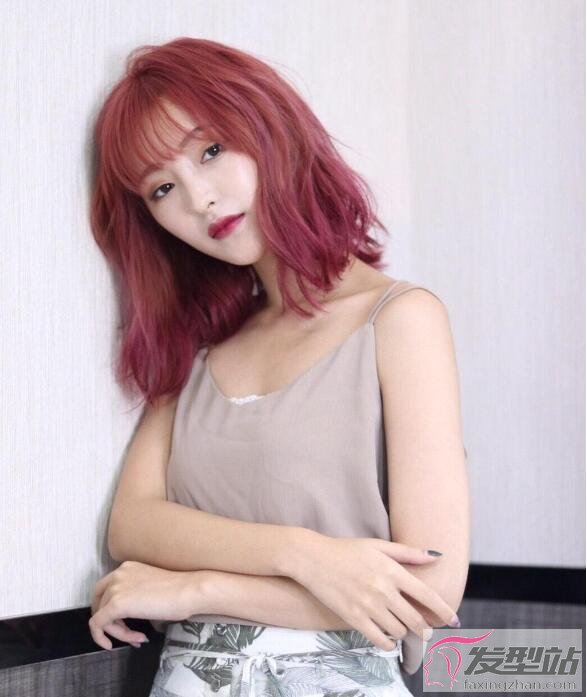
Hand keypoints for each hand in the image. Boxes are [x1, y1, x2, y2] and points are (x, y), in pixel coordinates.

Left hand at [89, 560, 202, 649]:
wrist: (188, 591)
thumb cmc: (179, 591)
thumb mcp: (150, 588)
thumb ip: (134, 594)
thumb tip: (125, 615)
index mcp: (127, 567)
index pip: (106, 588)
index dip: (110, 609)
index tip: (125, 623)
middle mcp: (118, 573)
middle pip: (99, 600)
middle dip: (108, 619)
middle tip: (125, 632)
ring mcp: (115, 588)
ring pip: (101, 616)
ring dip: (118, 631)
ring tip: (137, 638)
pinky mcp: (115, 604)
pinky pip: (98, 625)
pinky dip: (101, 638)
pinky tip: (113, 645)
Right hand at [291, 536, 456, 650]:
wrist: (313, 558)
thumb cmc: (346, 550)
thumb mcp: (378, 545)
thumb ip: (408, 552)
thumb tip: (436, 555)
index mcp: (392, 570)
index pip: (426, 595)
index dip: (444, 610)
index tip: (454, 621)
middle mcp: (383, 589)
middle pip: (415, 619)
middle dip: (426, 628)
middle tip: (428, 631)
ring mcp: (368, 605)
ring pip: (399, 630)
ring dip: (404, 632)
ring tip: (401, 626)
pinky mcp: (353, 617)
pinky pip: (380, 640)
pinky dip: (389, 643)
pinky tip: (388, 637)